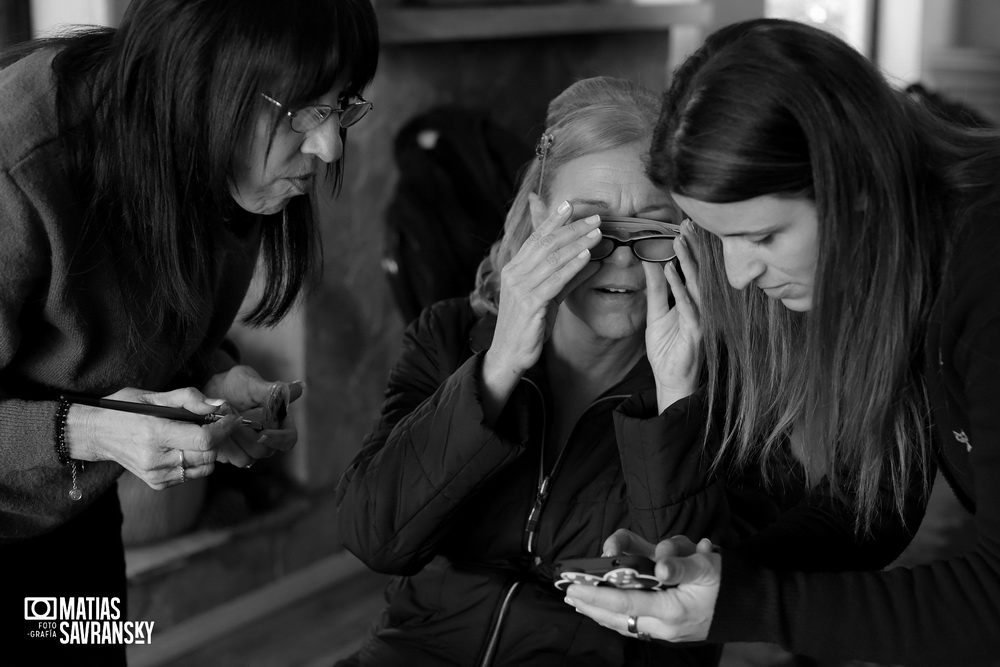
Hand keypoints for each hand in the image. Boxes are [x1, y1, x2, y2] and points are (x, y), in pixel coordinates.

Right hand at [67, 386, 236, 488]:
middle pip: (207, 455)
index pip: (203, 439)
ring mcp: (155, 474)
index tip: (231, 418)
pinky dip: (196, 461)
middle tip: (216, 424)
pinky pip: (191, 474)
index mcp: (155, 433)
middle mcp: (155, 458)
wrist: (96, 434)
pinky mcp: (156, 483)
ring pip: (203, 468)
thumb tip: (218, 405)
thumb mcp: (153, 396)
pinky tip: (184, 448)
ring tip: (199, 435)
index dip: (224, 428)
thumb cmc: (124, 409)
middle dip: (219, 438)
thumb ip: (188, 398)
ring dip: (209, 451)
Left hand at [202, 365, 303, 467]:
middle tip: (230, 414)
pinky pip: (231, 459)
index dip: (279, 439)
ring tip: (222, 419)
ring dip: (232, 440)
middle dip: (244, 435)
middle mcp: (268, 437)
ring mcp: (251, 448)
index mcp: (279, 421)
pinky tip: (217, 430)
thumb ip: (272, 389)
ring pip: (247, 458)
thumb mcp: (251, 384)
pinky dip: (222, 446)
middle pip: (264, 450)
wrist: (214, 391)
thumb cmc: (236, 385)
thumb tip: (299, 387)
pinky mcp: (235, 454)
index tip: (262, 433)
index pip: (289, 438)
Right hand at [482, 199, 601, 413]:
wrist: (510, 354)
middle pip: (546, 243)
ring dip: (577, 243)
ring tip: (598, 233)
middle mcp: (514, 273)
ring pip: (552, 258)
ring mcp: (520, 288)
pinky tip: (587, 257)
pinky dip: (572, 266)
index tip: (572, 205)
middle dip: (573, 228)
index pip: (535, 238)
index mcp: (514, 268)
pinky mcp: (530, 304)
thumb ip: (566, 277)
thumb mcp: (548, 296)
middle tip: (595, 217)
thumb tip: (590, 259)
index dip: (553, 220)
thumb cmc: (529, 325)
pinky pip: (554, 280)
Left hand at [565, 534, 720, 642]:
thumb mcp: (709, 566)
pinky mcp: (674, 628)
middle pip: (620, 617)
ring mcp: (670, 630)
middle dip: (592, 606)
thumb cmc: (733, 583)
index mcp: (672, 610)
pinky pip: (640, 624)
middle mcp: (667, 625)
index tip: (574, 588)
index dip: (596, 595)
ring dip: (603, 612)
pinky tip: (609, 611)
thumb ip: (682, 564)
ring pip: (628, 623)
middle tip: (569, 594)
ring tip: (581, 604)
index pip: (624, 603)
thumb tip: (659, 564)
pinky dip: (622, 616)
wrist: (759, 608)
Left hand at [643, 220, 703, 409]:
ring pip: (697, 285)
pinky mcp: (697, 331)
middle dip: (693, 248)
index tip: (684, 226)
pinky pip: (688, 305)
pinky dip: (679, 287)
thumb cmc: (668, 349)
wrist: (671, 380)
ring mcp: (702, 318)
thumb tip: (651, 262)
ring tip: (679, 240)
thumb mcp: (656, 314)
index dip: (689, 249)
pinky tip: (671, 270)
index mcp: (693, 302)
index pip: (693, 270)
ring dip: (688, 262)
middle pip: (699, 272)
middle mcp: (702, 307)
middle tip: (687, 224)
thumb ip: (656, 289)